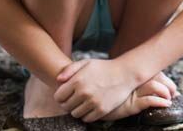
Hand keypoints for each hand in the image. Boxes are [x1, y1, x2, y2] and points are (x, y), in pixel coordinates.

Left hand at [54, 59, 168, 122]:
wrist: (125, 74)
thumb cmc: (104, 67)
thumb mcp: (87, 63)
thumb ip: (70, 69)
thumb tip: (57, 80)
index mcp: (77, 80)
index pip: (59, 97)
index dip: (60, 96)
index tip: (65, 95)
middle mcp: (84, 92)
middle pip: (66, 107)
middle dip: (68, 104)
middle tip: (74, 100)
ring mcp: (93, 102)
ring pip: (75, 114)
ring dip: (77, 110)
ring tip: (83, 103)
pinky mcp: (102, 110)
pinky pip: (86, 119)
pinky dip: (87, 115)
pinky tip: (90, 107)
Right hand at [100, 71, 177, 120]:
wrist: (94, 102)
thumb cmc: (112, 91)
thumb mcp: (125, 84)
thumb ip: (138, 80)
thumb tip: (156, 84)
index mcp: (135, 73)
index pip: (157, 71)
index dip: (168, 81)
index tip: (173, 90)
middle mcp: (135, 80)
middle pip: (159, 76)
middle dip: (170, 87)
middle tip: (173, 95)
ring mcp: (133, 92)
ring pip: (156, 86)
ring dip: (166, 93)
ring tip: (169, 99)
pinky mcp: (131, 105)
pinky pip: (149, 100)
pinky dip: (160, 102)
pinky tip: (166, 104)